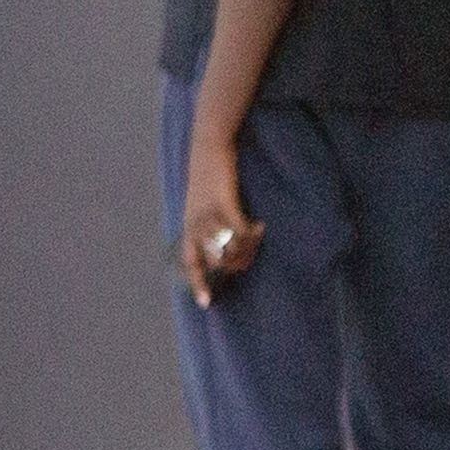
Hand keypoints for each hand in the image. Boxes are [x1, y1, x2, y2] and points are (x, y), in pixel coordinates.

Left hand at [179, 137, 264, 309]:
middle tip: (249, 256)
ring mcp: (209, 212)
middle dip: (234, 265)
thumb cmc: (207, 174)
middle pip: (214, 260)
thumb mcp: (202, 200)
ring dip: (246, 247)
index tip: (206, 303)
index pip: (189, 260)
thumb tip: (223, 244)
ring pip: (228, 247)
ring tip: (257, 237)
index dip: (197, 282)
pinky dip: (251, 233)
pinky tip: (260, 226)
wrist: (208, 145)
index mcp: (188, 224)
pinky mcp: (224, 201)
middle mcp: (196, 222)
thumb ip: (209, 221)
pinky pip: (239, 230)